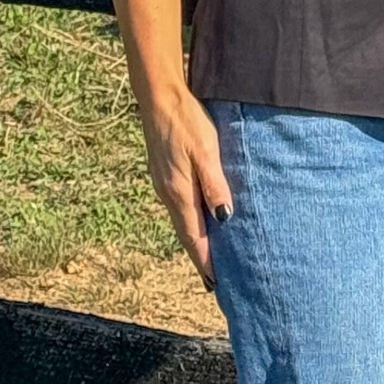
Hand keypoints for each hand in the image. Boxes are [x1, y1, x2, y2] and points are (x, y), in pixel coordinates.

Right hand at [140, 87, 232, 288]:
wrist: (159, 99)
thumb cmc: (187, 122)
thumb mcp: (206, 151)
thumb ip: (215, 185)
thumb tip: (224, 219)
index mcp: (179, 193)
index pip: (194, 237)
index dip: (205, 261)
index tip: (216, 284)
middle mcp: (169, 194)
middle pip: (187, 234)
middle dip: (200, 257)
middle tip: (214, 281)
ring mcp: (165, 185)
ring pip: (183, 220)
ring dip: (196, 240)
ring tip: (211, 258)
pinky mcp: (166, 174)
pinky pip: (181, 206)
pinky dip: (192, 221)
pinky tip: (201, 220)